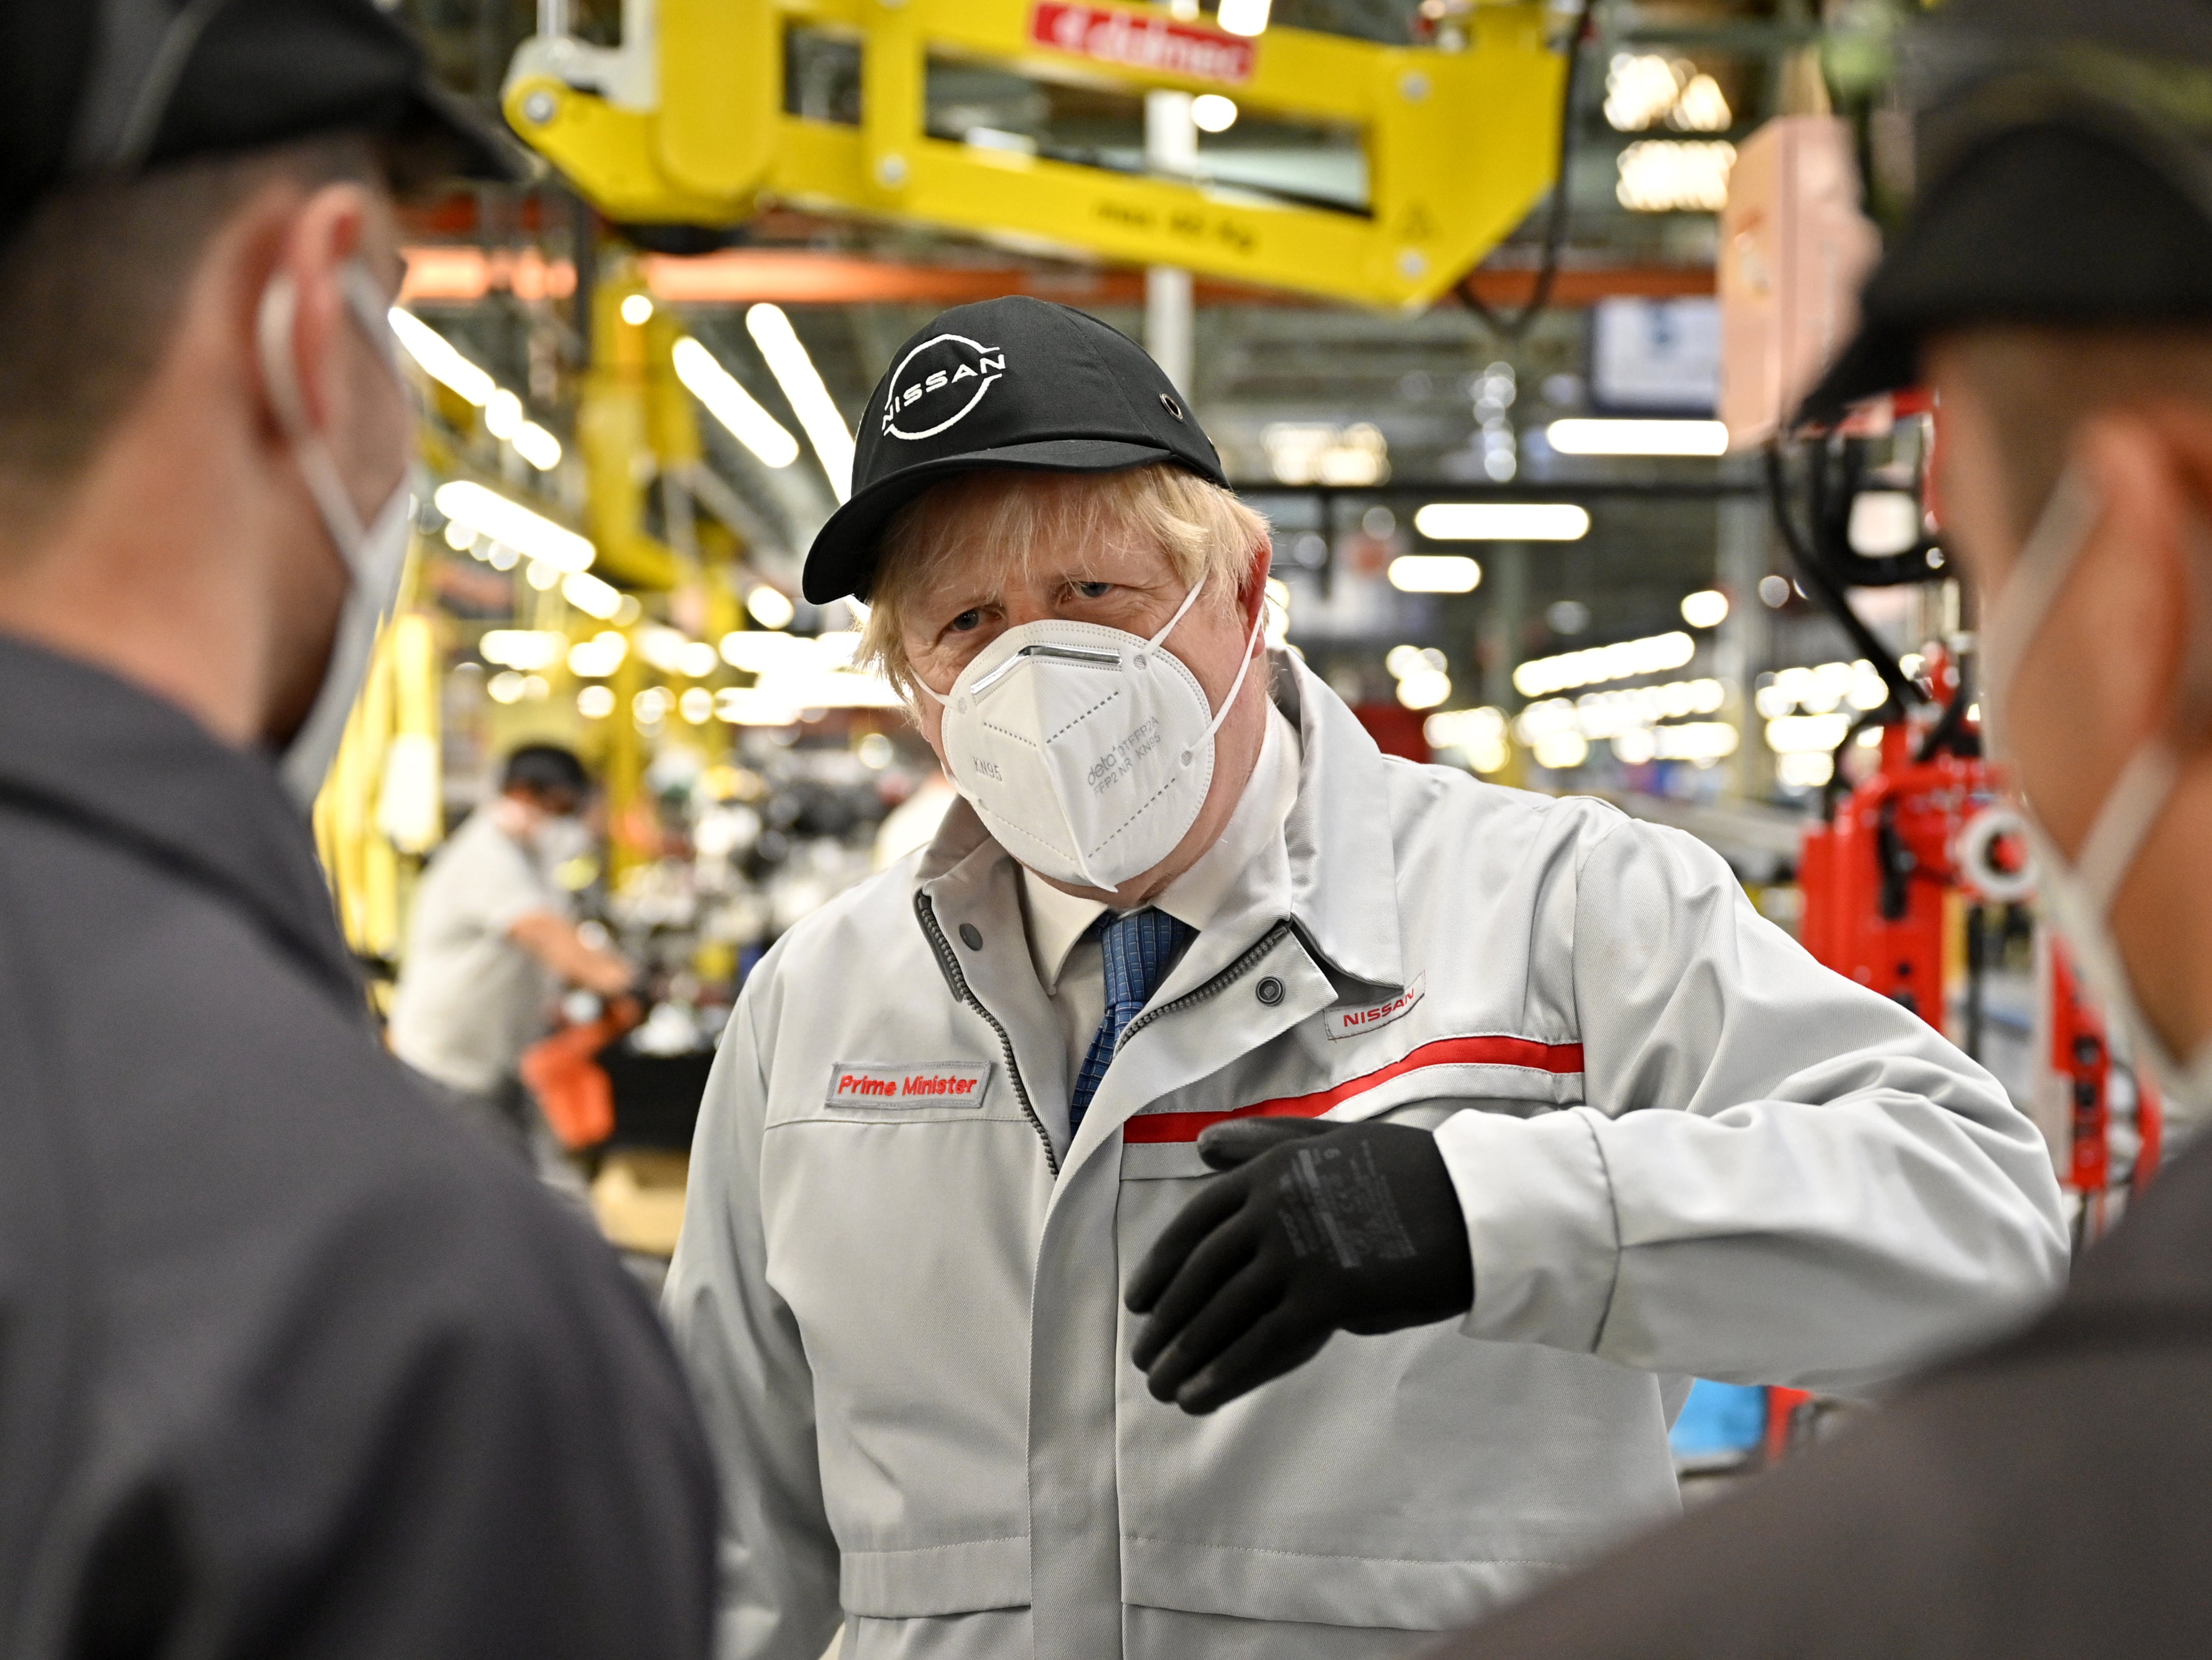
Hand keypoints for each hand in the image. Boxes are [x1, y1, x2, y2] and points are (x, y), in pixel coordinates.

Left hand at [1125, 1116, 1474, 1414]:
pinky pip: (1262, 1343)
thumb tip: (1202, 1143)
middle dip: (1166, 1323)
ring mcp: (1297, 1253)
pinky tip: (1200, 1396)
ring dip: (1185, 1356)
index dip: (1160, 1267)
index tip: (1138, 1302)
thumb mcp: (1328, 1141)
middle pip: (1201, 1274)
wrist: (1472, 1205)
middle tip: (1143, 1357)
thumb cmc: (1408, 1172)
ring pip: (1223, 1313)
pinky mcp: (1326, 1297)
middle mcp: (1272, 1208)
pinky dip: (1225, 1373)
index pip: (1194, 1225)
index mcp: (1269, 1170)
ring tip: (1162, 1386)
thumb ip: (1265, 1142)